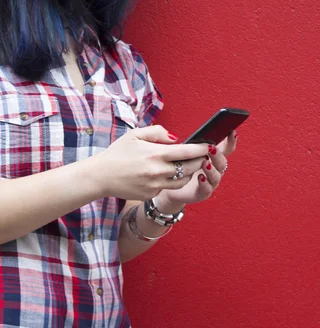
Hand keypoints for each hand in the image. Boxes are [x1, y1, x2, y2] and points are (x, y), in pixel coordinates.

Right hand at [91, 126, 208, 200]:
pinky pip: (167, 187)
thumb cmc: (118, 153)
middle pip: (189, 168)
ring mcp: (155, 185)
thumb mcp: (135, 135)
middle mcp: (158, 171)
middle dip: (199, 161)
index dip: (201, 149)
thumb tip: (175, 138)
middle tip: (203, 156)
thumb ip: (158, 132)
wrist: (101, 176)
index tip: (209, 146)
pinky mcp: (151, 195)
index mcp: (156, 154)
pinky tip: (167, 174)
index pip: (187, 152)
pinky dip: (171, 181)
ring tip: (187, 165)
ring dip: (188, 173)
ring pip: (182, 181)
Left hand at [157, 131, 237, 207]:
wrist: (173, 185)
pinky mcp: (203, 193)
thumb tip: (200, 131)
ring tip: (205, 163)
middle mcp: (215, 170)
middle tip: (211, 149)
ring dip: (212, 170)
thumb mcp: (190, 153)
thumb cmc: (183, 166)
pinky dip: (205, 183)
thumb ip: (197, 144)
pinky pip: (207, 189)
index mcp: (214, 159)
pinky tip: (200, 177)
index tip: (232, 132)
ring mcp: (210, 182)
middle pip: (222, 163)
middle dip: (218, 156)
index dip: (231, 141)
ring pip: (216, 176)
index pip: (226, 149)